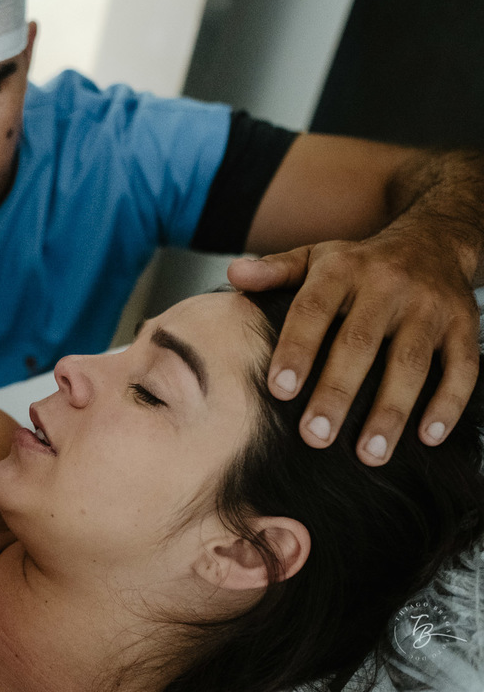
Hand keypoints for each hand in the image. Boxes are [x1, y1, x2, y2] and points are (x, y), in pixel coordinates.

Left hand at [228, 232, 479, 464]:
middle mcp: (387, 286)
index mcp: (342, 271)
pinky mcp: (465, 326)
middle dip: (337, 392)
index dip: (297, 349)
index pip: (313, 310)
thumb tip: (234, 274)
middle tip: (315, 436)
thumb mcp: (314, 258)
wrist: (432, 242)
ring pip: (412, 363)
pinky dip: (448, 405)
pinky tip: (428, 438)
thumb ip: (274, 271)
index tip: (279, 390)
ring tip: (369, 454)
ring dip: (391, 411)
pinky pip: (462, 368)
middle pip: (361, 343)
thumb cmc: (358, 264)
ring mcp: (430, 307)